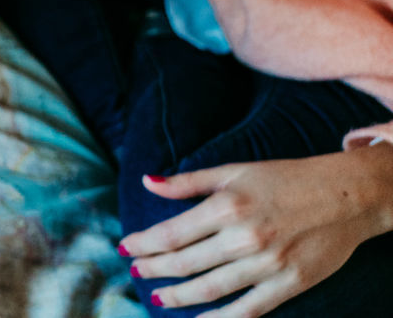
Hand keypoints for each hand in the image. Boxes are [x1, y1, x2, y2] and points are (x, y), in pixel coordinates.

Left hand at [122, 146, 392, 316]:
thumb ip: (188, 182)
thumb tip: (147, 181)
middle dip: (154, 269)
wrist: (347, 195)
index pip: (171, 233)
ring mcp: (267, 264)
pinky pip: (247, 310)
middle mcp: (243, 237)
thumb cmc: (286, 178)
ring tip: (158, 296)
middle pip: (184, 263)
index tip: (126, 248)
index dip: (143, 244)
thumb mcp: (234, 171)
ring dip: (177, 296)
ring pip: (209, 289)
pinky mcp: (289, 284)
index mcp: (226, 206)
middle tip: (137, 271)